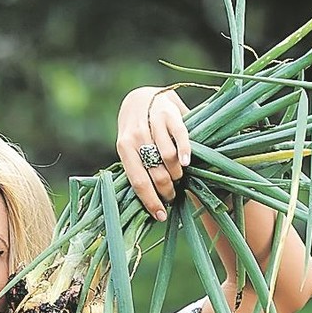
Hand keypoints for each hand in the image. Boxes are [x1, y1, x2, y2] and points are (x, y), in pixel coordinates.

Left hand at [115, 87, 191, 221]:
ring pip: (168, 157)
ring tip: (179, 178)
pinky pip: (180, 136)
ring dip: (176, 174)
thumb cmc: (137, 130)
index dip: (150, 200)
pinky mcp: (170, 114)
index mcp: (124, 147)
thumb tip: (145, 203)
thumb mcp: (130, 147)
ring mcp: (153, 124)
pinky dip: (184, 151)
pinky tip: (187, 162)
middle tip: (172, 196)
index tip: (160, 215)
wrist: (142, 96)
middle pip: (155, 172)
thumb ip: (136, 167)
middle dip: (166, 190)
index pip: (137, 180)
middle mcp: (136, 135)